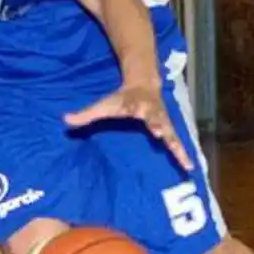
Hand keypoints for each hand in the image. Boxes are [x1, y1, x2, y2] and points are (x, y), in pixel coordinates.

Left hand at [63, 83, 193, 171]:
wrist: (144, 86)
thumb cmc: (121, 99)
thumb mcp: (103, 104)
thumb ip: (86, 114)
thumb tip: (65, 121)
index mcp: (134, 104)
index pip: (133, 106)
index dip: (135, 109)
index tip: (137, 113)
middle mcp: (151, 112)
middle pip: (156, 118)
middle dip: (158, 125)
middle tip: (159, 133)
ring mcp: (163, 120)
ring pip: (171, 133)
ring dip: (176, 146)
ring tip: (184, 161)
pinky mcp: (169, 129)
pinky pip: (176, 142)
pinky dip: (182, 154)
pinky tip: (188, 168)